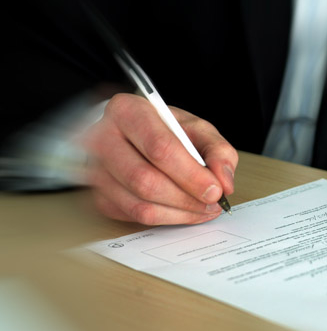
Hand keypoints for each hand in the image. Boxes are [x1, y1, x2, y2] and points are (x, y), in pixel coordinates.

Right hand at [81, 93, 237, 224]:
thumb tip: (224, 182)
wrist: (132, 135)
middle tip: (212, 203)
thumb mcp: (197, 129)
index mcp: (128, 111)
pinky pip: (135, 217)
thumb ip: (218, 151)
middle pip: (145, 181)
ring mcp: (96, 170)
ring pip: (139, 205)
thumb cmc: (164, 130)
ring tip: (203, 208)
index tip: (216, 190)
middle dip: (186, 199)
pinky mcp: (100, 196)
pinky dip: (167, 219)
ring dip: (179, 214)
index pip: (159, 148)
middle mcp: (103, 139)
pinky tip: (184, 210)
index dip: (191, 175)